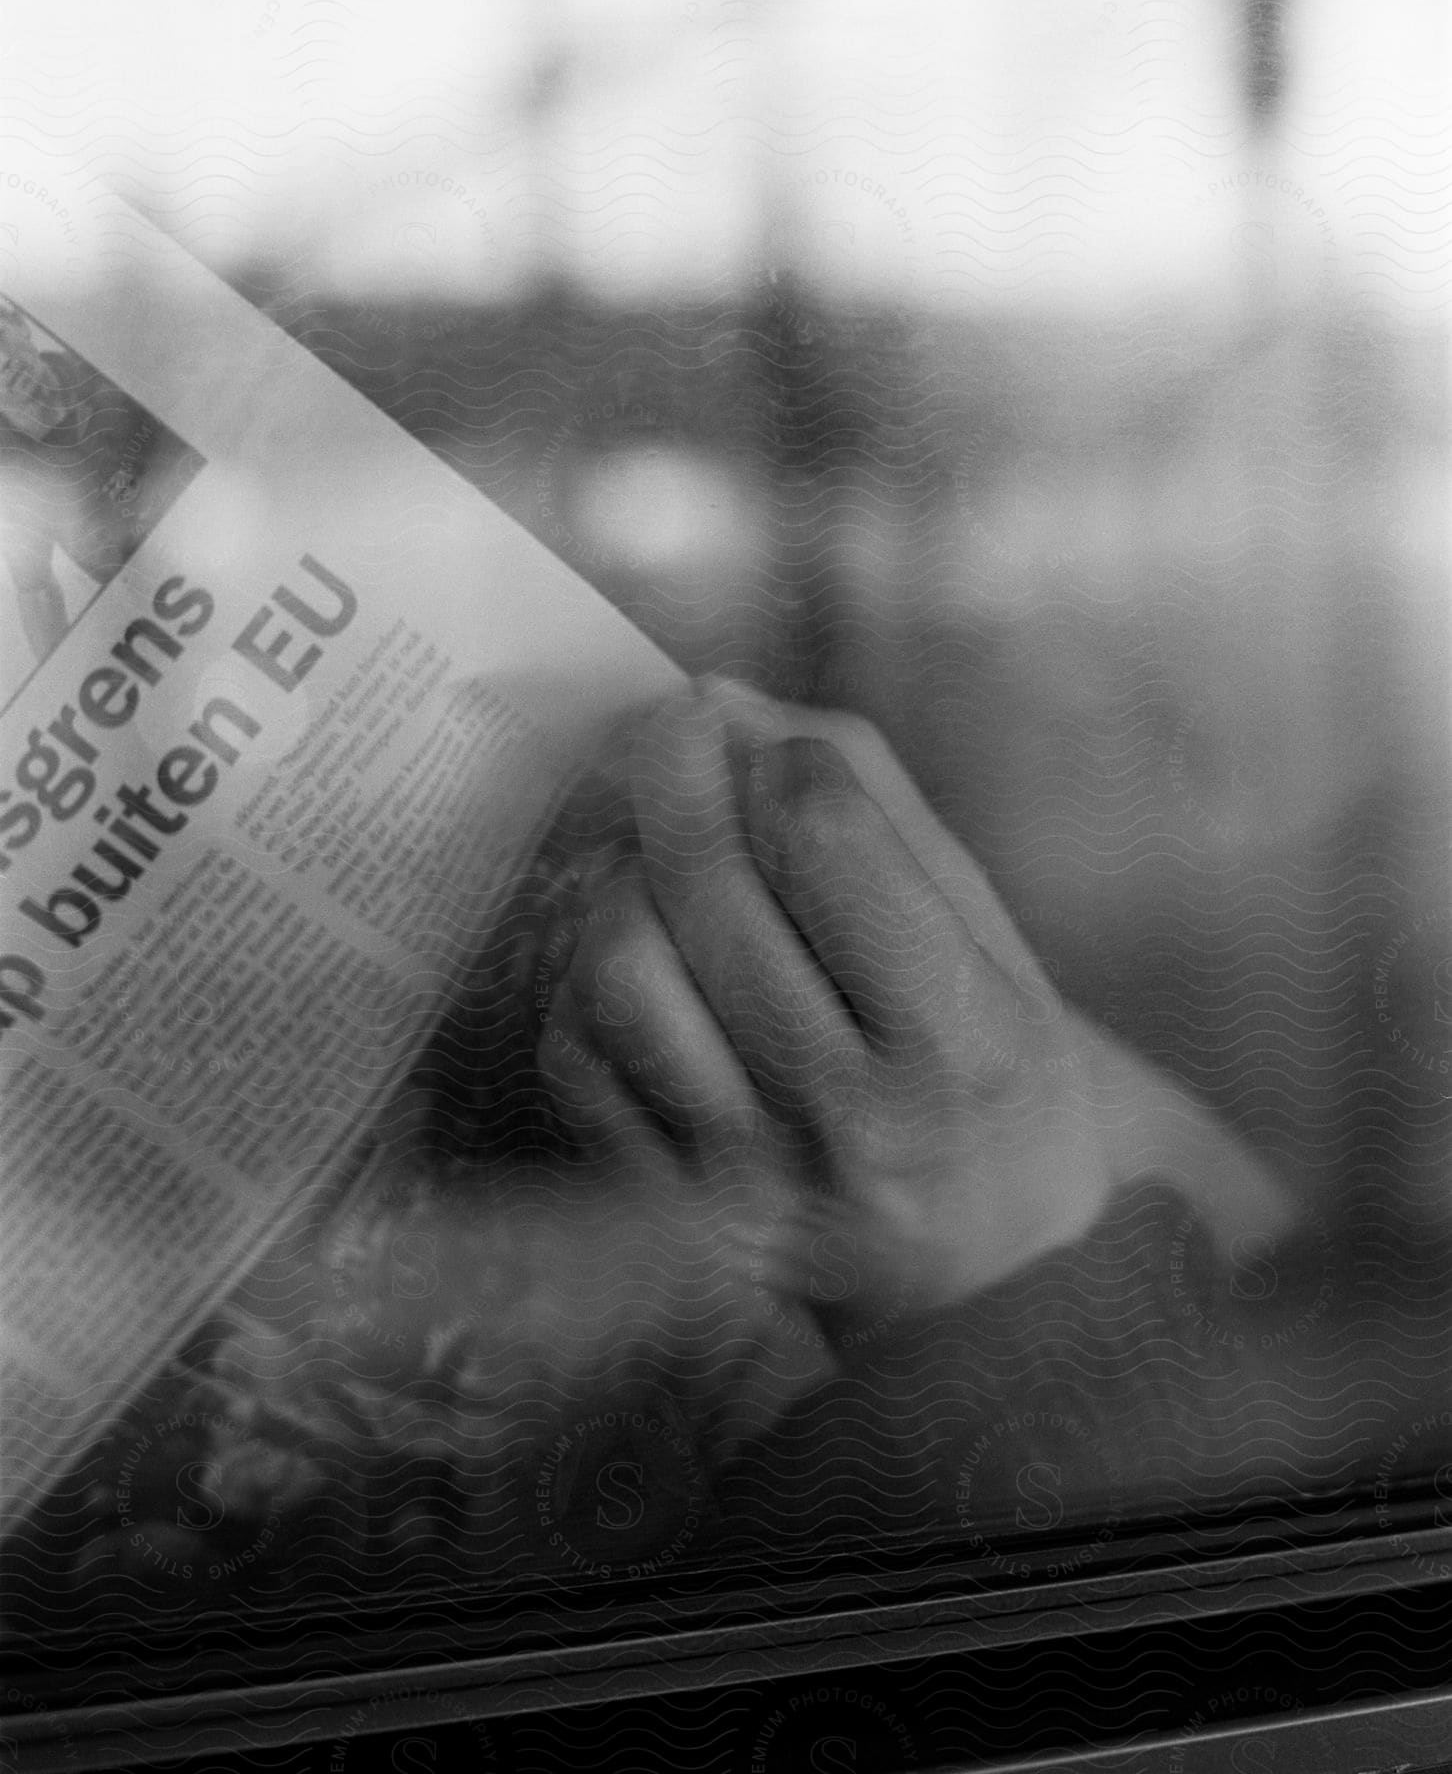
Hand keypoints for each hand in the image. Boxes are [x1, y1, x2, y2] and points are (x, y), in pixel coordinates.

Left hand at [537, 680, 1119, 1352]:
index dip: (789, 761)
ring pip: (622, 968)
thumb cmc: (994, 1089)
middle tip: (673, 728)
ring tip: (660, 857)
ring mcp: (748, 1174)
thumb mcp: (986, 946)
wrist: (985, 1288)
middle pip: (709, 887)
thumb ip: (876, 811)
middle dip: (677, 769)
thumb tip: (727, 700)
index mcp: (958, 1038)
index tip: (787, 758)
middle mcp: (849, 1113)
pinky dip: (586, 978)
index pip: (828, 838)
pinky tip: (643, 958)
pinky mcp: (673, 1210)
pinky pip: (578, 1054)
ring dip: (625, 876)